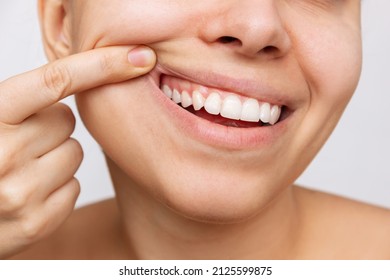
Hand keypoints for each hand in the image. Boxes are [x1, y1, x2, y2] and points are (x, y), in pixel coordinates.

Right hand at [0, 46, 155, 257]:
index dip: (102, 64)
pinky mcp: (37, 223)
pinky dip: (57, 187)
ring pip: (75, 154)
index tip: (140, 55)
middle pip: (67, 121)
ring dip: (55, 157)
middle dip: (50, 127)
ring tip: (21, 169)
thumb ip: (26, 99)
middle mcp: (2, 154)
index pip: (56, 80)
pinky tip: (29, 192)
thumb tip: (92, 73)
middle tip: (22, 141)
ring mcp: (19, 192)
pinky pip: (74, 187)